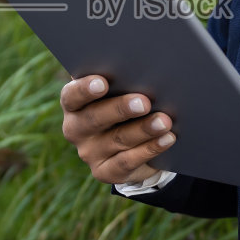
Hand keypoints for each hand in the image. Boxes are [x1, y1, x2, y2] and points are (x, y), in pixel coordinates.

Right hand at [60, 74, 174, 185]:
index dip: (85, 89)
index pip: (71, 96)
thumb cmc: (124, 101)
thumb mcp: (119, 90)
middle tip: (144, 102)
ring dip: (143, 129)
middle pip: (93, 118)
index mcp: (73, 104)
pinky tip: (167, 138)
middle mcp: (75, 129)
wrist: (131, 142)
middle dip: (120, 109)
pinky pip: (127, 162)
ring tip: (164, 121)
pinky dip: (150, 149)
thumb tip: (141, 67)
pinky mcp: (104, 172)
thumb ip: (122, 79)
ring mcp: (88, 153)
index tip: (103, 82)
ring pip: (117, 140)